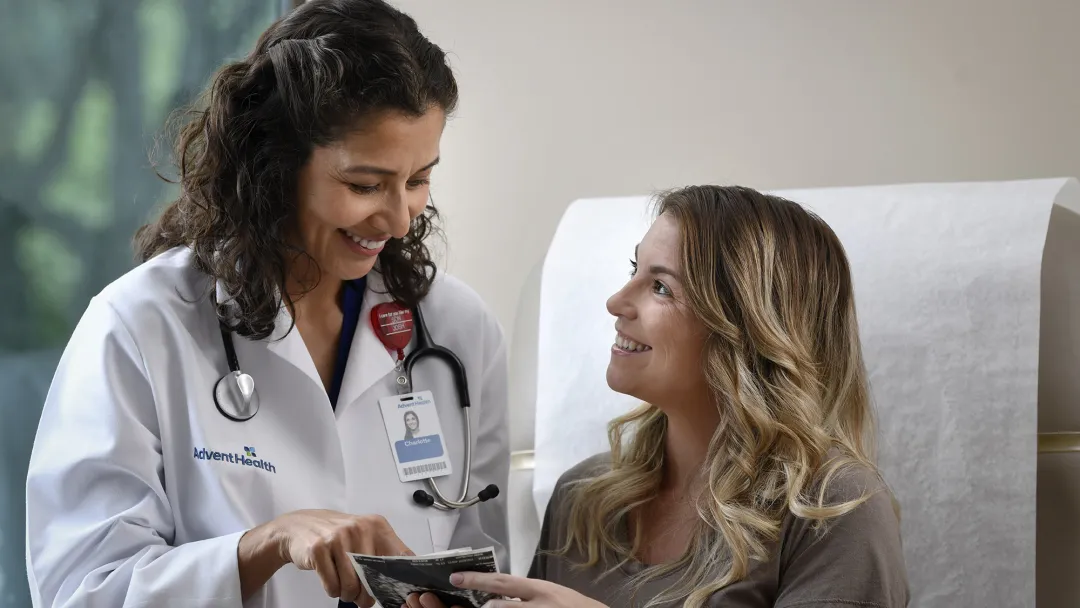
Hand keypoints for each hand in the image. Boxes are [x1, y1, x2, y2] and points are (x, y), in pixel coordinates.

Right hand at [240, 510, 412, 604]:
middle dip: (367, 595)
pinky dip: (332, 590)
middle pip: (373, 578)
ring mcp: (337, 538)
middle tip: (361, 597)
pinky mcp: (318, 549)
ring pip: (352, 585)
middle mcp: (359, 529)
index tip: (400, 591)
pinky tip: (332, 581)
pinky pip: (332, 585)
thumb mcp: (363, 534)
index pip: (400, 555)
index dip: (402, 578)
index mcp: (376, 525)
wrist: (298, 526)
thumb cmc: (335, 534)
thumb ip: (382, 552)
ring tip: (344, 588)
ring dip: (348, 595)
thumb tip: (400, 581)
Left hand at [405, 572, 608, 607]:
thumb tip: (498, 591)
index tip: (456, 578)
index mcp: (540, 590)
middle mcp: (538, 607)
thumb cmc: (574, 607)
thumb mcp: (551, 592)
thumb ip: (527, 592)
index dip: (478, 580)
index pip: (503, 582)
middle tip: (456, 604)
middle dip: (478, 607)